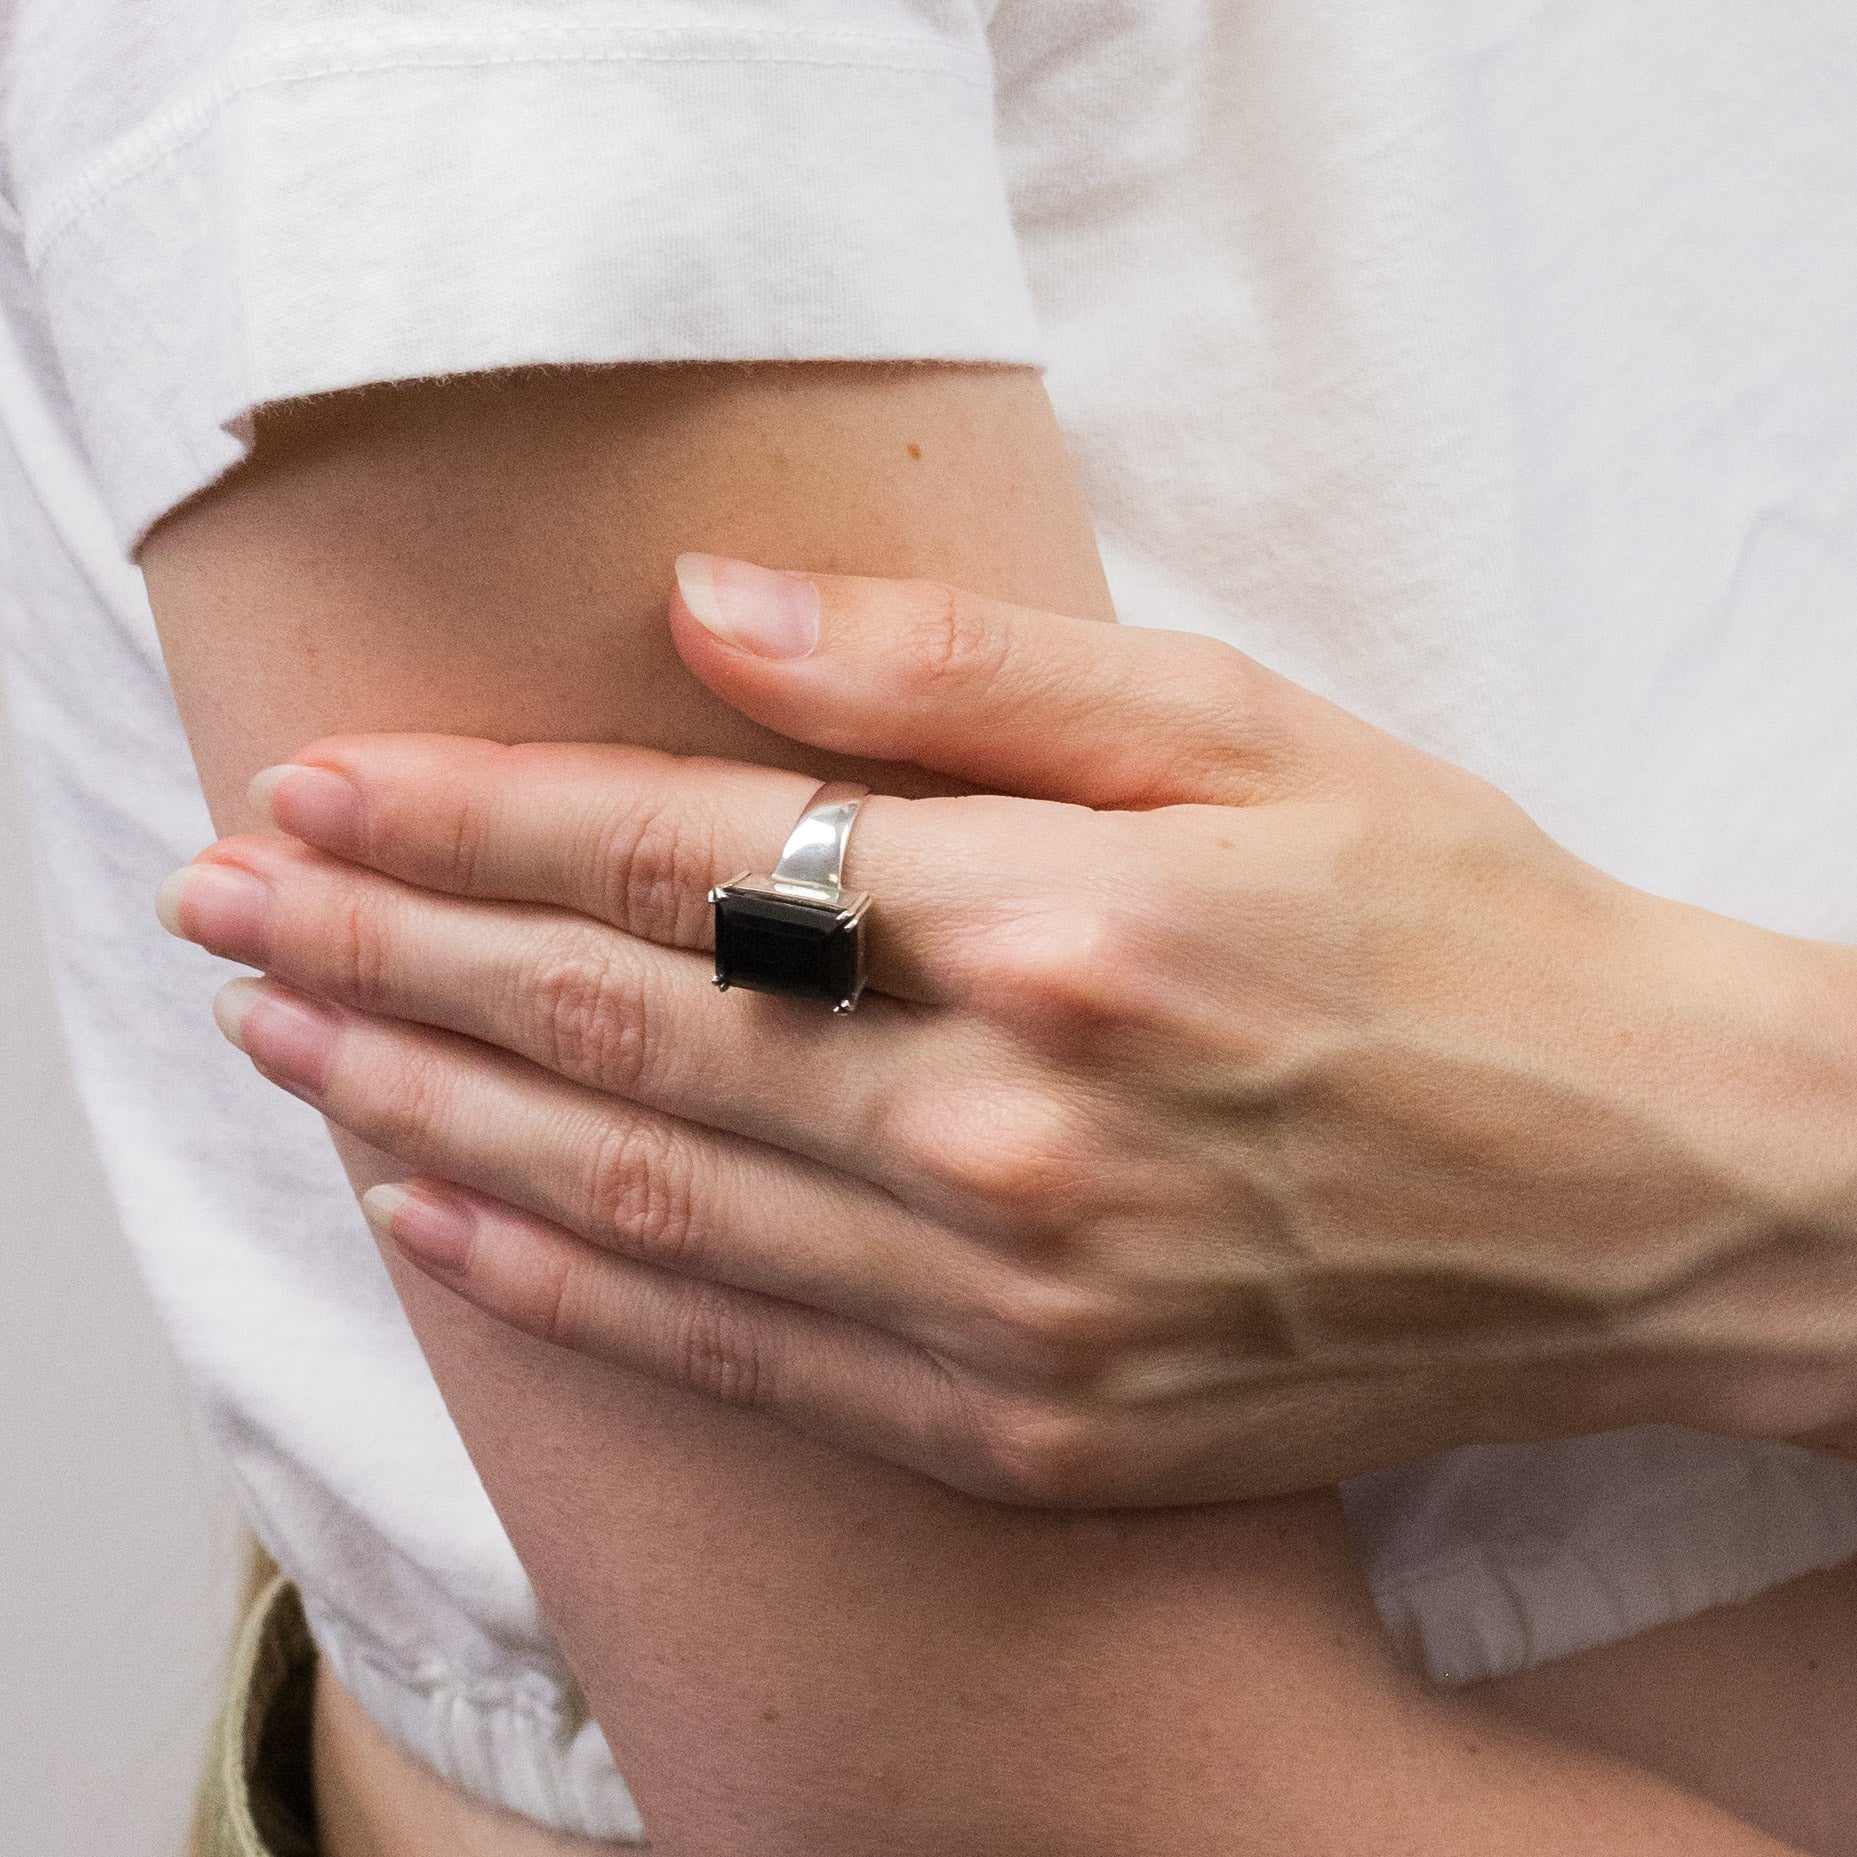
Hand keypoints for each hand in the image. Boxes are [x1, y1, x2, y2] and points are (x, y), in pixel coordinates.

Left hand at [160, 556, 1856, 1503]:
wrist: (1638, 1190)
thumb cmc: (1457, 931)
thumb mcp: (1246, 727)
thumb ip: (955, 671)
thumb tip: (706, 616)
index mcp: (1057, 924)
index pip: (678, 858)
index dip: (471, 816)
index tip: (316, 788)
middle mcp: (1005, 1131)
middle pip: (614, 1028)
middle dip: (388, 953)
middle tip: (225, 912)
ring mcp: (1009, 1310)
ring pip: (637, 1199)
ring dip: (426, 1109)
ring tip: (282, 1046)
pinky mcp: (1030, 1430)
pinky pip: (740, 1357)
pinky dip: (564, 1289)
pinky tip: (442, 1222)